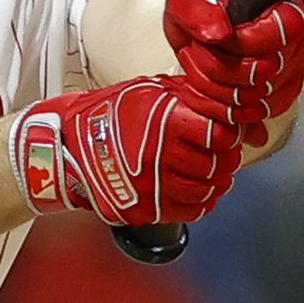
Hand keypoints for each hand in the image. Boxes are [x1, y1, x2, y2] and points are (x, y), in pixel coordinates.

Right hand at [7, 77, 241, 226]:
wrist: (65, 144)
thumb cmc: (111, 112)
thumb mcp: (151, 90)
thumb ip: (194, 98)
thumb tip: (237, 113)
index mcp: (165, 121)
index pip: (220, 135)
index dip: (227, 134)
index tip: (223, 133)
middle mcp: (159, 155)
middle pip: (216, 166)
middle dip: (225, 159)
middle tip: (223, 154)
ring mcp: (150, 186)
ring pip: (205, 191)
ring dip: (215, 182)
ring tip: (211, 172)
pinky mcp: (142, 209)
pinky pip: (188, 212)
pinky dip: (200, 203)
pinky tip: (197, 190)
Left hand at [161, 0, 303, 146]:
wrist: (200, 31)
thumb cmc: (202, 9)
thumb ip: (198, 8)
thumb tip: (220, 33)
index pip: (286, 27)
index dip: (247, 40)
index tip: (220, 38)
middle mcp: (299, 34)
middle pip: (270, 69)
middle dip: (220, 67)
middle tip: (198, 51)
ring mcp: (295, 67)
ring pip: (261, 98)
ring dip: (217, 89)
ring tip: (200, 68)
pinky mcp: (283, 94)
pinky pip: (258, 114)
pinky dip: (225, 108)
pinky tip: (210, 89)